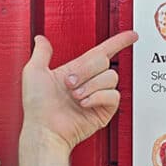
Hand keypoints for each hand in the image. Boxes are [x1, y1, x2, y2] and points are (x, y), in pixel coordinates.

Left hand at [21, 28, 135, 153]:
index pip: (103, 51)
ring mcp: (97, 96)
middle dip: (86, 69)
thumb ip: (41, 52)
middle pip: (104, 60)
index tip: (131, 36)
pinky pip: (113, 95)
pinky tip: (84, 104)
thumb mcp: (33, 72)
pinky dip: (98, 97)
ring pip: (110, 77)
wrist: (44, 130)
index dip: (119, 42)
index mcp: (77, 71)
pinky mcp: (104, 111)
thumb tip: (41, 39)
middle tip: (69, 83)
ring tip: (75, 97)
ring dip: (91, 85)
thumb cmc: (37, 107)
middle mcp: (89, 82)